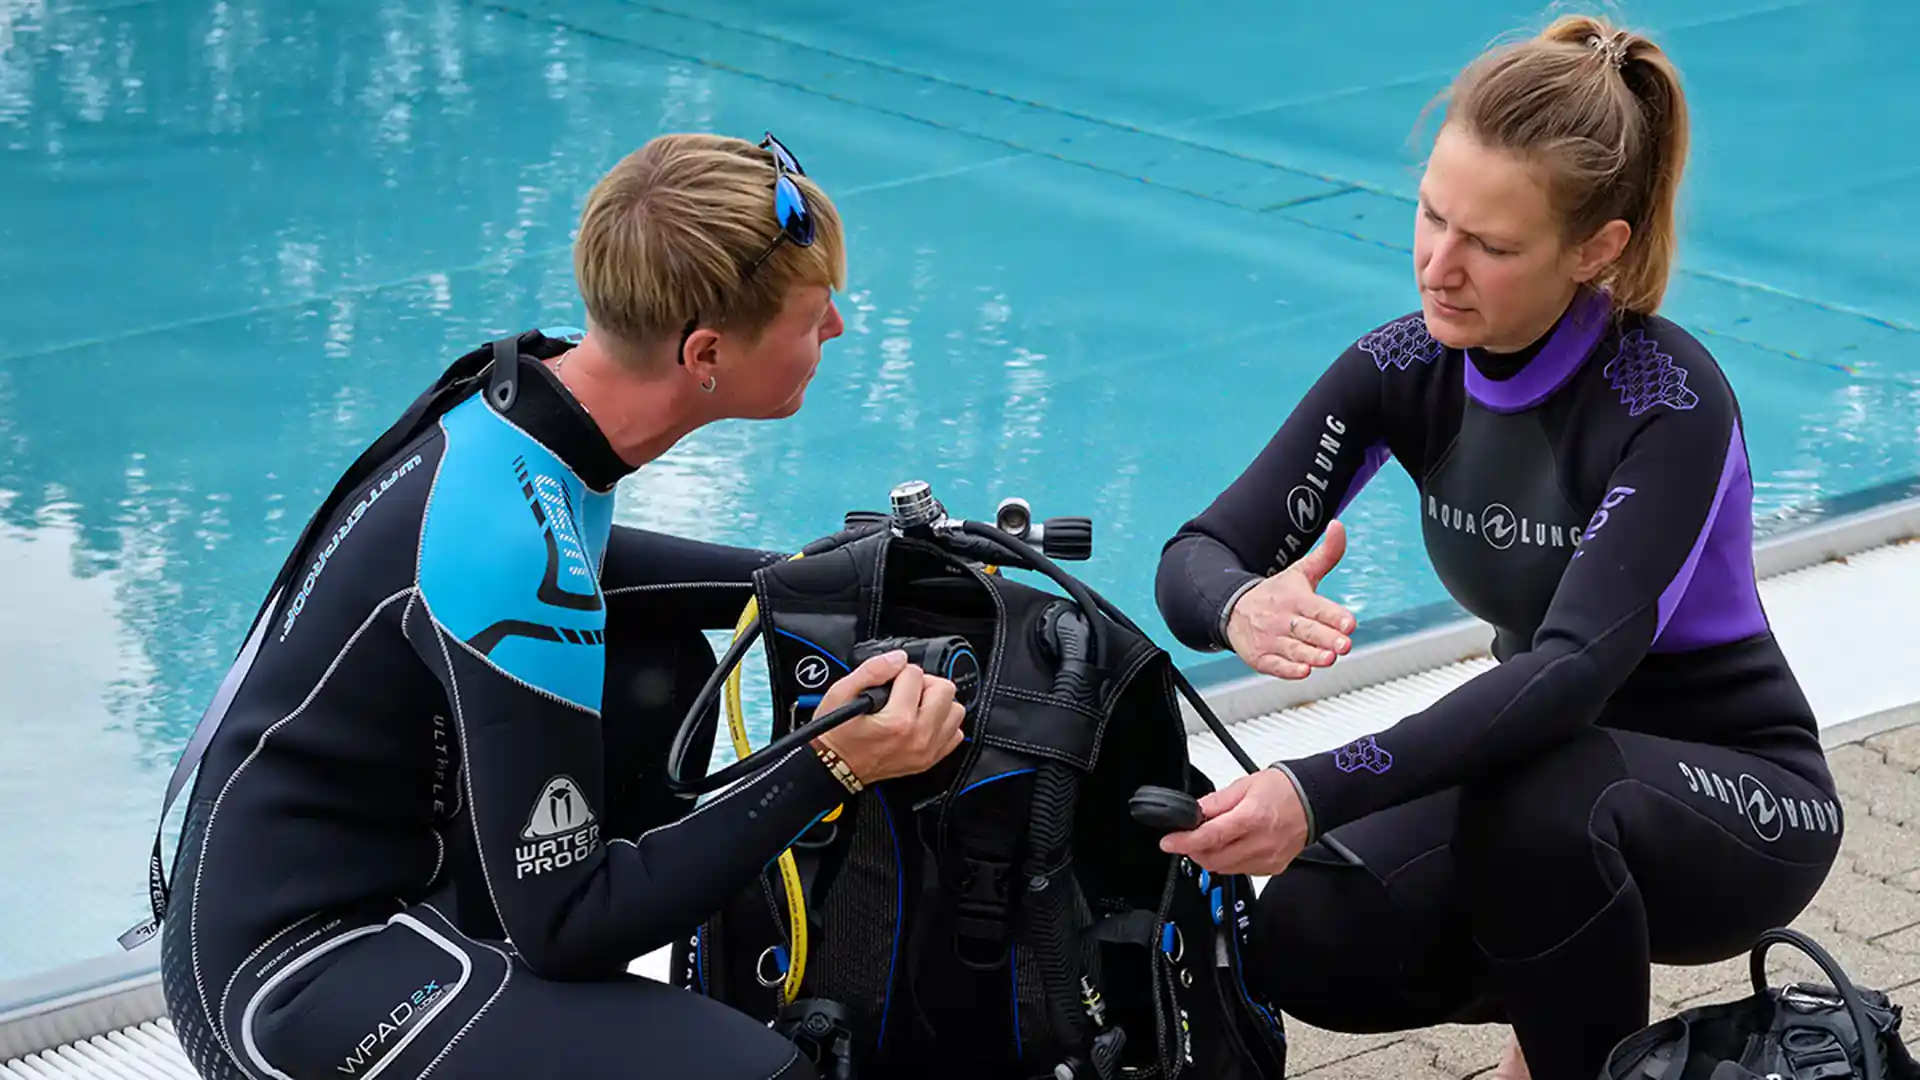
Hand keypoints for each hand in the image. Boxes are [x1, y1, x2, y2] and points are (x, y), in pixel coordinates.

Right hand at [813, 650, 965, 784]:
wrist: (835, 766)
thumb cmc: (836, 733)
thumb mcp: (841, 693)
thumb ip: (872, 670)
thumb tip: (898, 659)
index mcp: (898, 720)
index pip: (915, 673)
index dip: (898, 672)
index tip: (887, 682)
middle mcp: (918, 737)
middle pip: (944, 690)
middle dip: (924, 683)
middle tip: (905, 690)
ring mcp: (927, 750)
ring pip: (955, 710)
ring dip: (937, 703)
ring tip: (915, 705)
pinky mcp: (930, 759)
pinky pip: (955, 734)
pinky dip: (943, 723)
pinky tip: (924, 721)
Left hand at [1158, 769, 1309, 876]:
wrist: (1313, 802)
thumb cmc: (1283, 790)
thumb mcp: (1244, 785)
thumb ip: (1217, 802)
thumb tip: (1194, 813)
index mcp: (1252, 818)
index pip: (1210, 837)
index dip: (1184, 842)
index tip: (1169, 842)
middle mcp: (1260, 843)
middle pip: (1214, 859)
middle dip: (1194, 851)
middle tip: (1187, 839)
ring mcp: (1267, 859)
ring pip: (1225, 869)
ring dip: (1210, 857)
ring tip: (1210, 840)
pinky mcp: (1272, 868)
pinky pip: (1241, 872)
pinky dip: (1229, 862)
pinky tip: (1231, 846)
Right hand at [1226, 519, 1355, 678]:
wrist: (1232, 610)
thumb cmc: (1277, 593)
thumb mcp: (1300, 572)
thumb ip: (1326, 554)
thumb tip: (1339, 525)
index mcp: (1295, 597)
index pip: (1317, 607)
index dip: (1334, 616)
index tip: (1350, 623)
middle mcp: (1283, 619)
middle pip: (1307, 630)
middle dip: (1327, 638)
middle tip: (1345, 644)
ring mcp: (1271, 639)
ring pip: (1294, 649)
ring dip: (1312, 655)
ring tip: (1329, 659)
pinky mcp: (1261, 657)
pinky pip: (1275, 665)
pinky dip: (1288, 669)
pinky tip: (1302, 671)